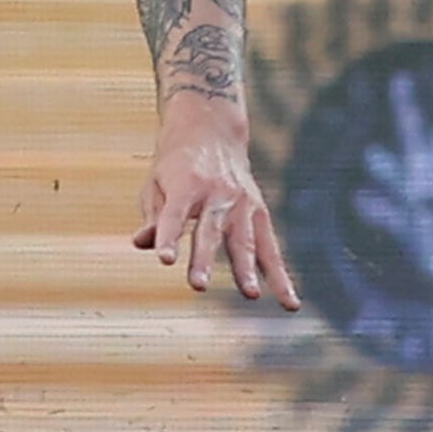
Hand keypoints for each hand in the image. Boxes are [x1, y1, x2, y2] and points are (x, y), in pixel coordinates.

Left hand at [135, 104, 300, 308]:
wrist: (212, 130)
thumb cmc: (176, 163)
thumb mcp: (156, 182)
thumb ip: (153, 216)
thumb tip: (142, 244)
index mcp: (185, 183)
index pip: (174, 215)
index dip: (168, 237)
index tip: (165, 259)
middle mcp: (216, 193)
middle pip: (209, 231)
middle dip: (204, 259)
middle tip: (198, 285)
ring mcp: (242, 203)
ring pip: (245, 240)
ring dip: (246, 269)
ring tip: (251, 295)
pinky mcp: (260, 212)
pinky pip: (271, 247)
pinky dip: (280, 274)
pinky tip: (290, 301)